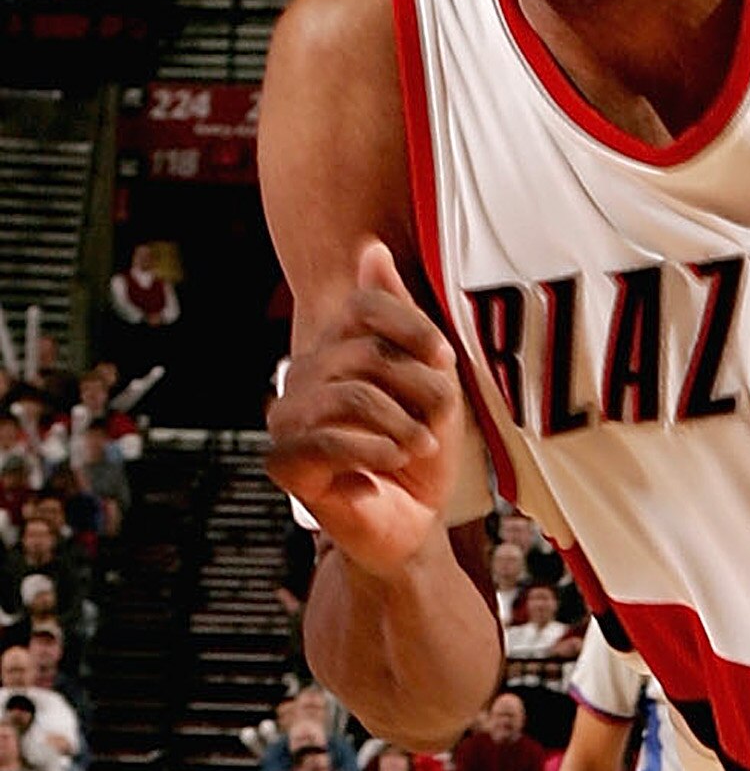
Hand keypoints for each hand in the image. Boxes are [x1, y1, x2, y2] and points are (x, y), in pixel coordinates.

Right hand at [268, 242, 467, 577]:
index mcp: (334, 347)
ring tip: (419, 446)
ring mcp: (287, 418)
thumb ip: (404, 322)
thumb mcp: (429, 381)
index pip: (363, 305)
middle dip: (419, 388)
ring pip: (352, 395)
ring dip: (403, 425)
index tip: (444, 359)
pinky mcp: (284, 463)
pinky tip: (393, 463)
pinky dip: (376, 451)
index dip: (411, 325)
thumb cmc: (420, 452)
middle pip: (366, 353)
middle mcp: (302, 374)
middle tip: (436, 422)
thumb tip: (369, 248)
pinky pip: (329, 439)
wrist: (412, 523)